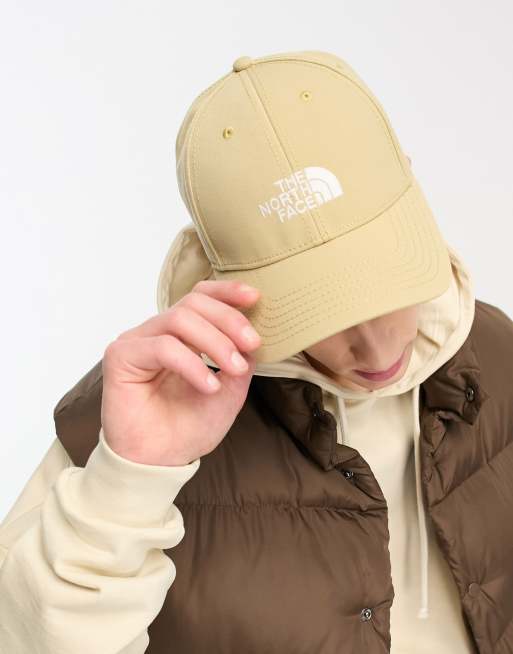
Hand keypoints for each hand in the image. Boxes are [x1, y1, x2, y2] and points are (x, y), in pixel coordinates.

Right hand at [100, 280, 260, 465]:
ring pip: (179, 319)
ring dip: (215, 342)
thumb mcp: (228, 391)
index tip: (254, 297)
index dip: (225, 292)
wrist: (161, 463)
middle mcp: (155, 333)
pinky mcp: (121, 356)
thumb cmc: (189, 427)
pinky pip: (163, 346)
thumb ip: (239, 359)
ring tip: (235, 369)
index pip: (199, 298)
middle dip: (228, 320)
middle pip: (192, 303)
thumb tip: (251, 336)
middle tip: (252, 344)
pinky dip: (192, 364)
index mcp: (179, 335)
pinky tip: (209, 386)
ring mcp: (137, 342)